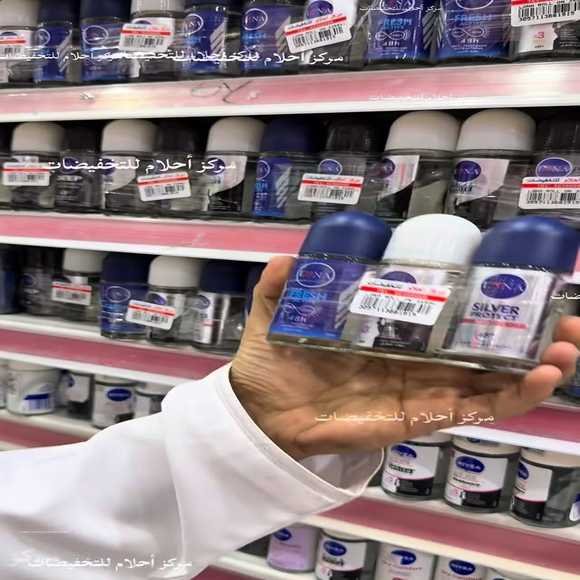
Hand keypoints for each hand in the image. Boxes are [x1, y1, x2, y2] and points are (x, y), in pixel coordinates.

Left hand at [231, 257, 579, 460]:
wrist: (258, 415)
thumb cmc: (272, 367)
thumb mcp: (275, 317)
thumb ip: (279, 287)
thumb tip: (288, 258)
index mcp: (386, 336)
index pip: (441, 318)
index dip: (477, 304)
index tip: (513, 282)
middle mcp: (410, 363)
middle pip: (476, 349)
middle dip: (522, 335)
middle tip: (564, 314)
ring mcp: (418, 391)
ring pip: (486, 381)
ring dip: (531, 365)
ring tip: (569, 345)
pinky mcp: (417, 417)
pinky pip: (470, 410)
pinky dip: (509, 398)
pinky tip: (542, 377)